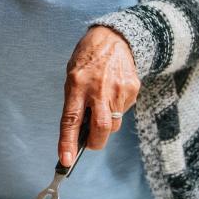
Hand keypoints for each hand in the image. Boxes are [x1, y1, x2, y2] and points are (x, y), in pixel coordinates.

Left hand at [59, 26, 139, 165]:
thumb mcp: (72, 76)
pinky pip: (123, 112)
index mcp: (77, 84)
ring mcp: (118, 90)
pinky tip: (112, 93)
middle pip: (100, 130)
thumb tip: (78, 132)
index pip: (70, 120)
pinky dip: (115, 110)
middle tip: (88, 143)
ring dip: (104, 124)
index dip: (67, 143)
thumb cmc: (88, 58)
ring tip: (100, 105)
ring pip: (113, 124)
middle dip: (94, 143)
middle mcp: (99, 89)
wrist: (114, 37)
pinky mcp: (132, 90)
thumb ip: (75, 102)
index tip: (66, 161)